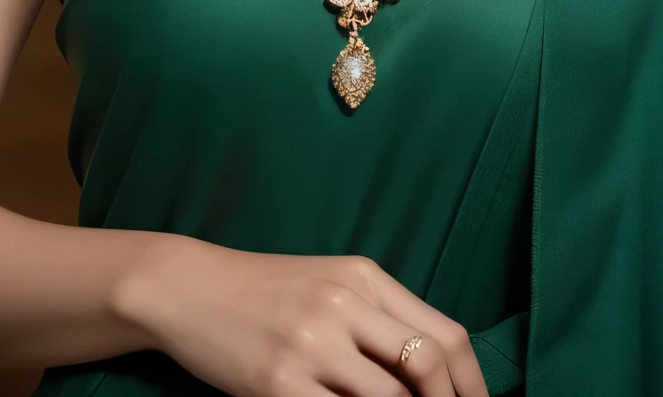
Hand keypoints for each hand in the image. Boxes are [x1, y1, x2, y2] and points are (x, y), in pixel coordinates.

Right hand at [117, 237, 489, 396]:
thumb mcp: (331, 285)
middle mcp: (345, 303)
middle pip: (427, 365)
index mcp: (365, 276)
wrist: (190, 287)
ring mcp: (312, 343)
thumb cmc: (267, 292)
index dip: (472, 385)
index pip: (446, 335)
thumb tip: (434, 376)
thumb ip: (379, 319)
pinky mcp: (279, 382)